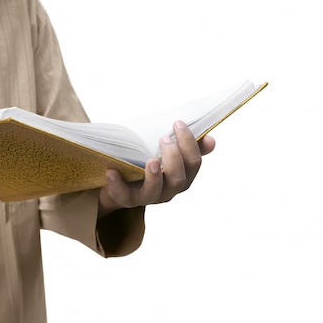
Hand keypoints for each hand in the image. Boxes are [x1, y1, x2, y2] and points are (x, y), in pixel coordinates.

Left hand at [98, 121, 214, 216]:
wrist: (120, 183)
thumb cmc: (146, 163)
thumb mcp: (167, 154)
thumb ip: (187, 147)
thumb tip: (210, 140)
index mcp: (181, 177)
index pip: (193, 163)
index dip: (189, 143)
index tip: (177, 123)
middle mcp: (167, 190)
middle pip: (178, 180)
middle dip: (174, 158)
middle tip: (164, 138)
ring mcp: (147, 196)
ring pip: (155, 191)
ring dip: (154, 176)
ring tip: (150, 160)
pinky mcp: (126, 199)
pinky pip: (123, 195)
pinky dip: (118, 184)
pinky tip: (112, 171)